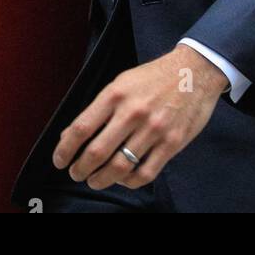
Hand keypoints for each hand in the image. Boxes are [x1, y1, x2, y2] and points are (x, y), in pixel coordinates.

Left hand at [51, 44, 227, 189]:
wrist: (194, 71)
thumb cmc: (153, 77)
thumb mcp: (122, 82)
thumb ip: (99, 108)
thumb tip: (72, 134)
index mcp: (116, 94)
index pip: (81, 128)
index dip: (65, 150)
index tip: (59, 160)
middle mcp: (133, 112)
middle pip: (97, 152)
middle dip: (80, 169)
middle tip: (76, 173)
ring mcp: (154, 130)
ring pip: (120, 167)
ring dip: (101, 179)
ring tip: (95, 180)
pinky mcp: (172, 143)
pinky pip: (145, 173)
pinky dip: (129, 182)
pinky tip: (122, 180)